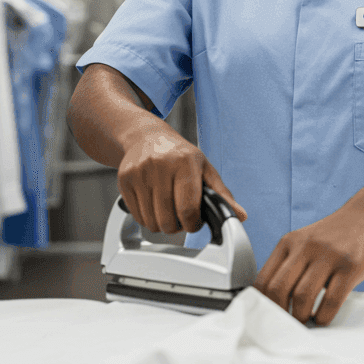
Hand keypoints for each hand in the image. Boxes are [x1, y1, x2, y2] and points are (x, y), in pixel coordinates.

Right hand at [117, 128, 246, 233]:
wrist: (146, 137)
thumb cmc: (179, 155)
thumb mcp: (204, 168)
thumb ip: (221, 194)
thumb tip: (239, 216)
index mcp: (185, 162)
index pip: (188, 208)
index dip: (193, 224)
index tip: (195, 222)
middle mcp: (160, 166)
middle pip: (168, 220)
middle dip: (177, 226)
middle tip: (181, 215)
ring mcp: (139, 173)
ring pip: (151, 222)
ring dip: (161, 224)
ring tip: (168, 209)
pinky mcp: (124, 180)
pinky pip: (136, 216)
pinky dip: (146, 218)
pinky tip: (154, 205)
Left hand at [253, 198, 363, 325]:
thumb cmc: (336, 235)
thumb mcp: (305, 241)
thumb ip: (290, 264)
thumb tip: (272, 301)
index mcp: (289, 242)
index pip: (263, 280)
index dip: (262, 304)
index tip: (268, 317)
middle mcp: (306, 247)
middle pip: (279, 289)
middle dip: (280, 314)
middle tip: (288, 323)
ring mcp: (329, 255)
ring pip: (302, 297)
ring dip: (302, 317)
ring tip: (307, 320)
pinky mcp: (351, 265)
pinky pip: (331, 300)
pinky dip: (324, 316)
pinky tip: (324, 316)